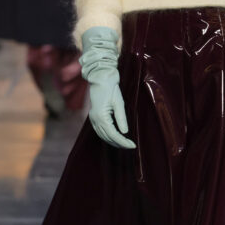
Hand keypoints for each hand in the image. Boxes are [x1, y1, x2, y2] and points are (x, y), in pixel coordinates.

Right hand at [80, 26, 135, 149]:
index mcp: (101, 116)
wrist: (100, 78)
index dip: (123, 142)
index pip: (113, 135)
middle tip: (130, 146)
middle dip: (119, 144)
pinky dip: (107, 136)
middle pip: (107, 137)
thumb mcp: (119, 102)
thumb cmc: (111, 88)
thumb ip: (121, 118)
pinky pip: (99, 131)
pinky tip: (114, 137)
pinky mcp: (93, 116)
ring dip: (113, 141)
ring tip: (124, 144)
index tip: (132, 145)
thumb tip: (125, 132)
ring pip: (102, 136)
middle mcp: (94, 119)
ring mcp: (92, 118)